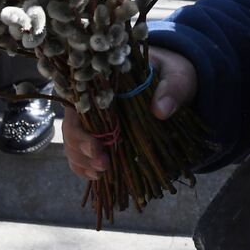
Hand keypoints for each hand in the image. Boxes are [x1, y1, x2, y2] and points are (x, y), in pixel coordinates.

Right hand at [62, 47, 197, 180]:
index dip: (80, 128)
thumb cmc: (172, 73)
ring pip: (74, 143)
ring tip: (101, 173)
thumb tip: (160, 110)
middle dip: (82, 149)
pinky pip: (83, 153)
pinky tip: (96, 176)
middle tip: (103, 164)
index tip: (95, 146)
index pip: (78, 104)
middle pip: (72, 127)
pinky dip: (85, 167)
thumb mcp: (177, 76)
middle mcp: (93, 101)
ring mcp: (96, 120)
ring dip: (82, 161)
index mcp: (105, 81)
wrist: (175, 83)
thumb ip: (171, 89)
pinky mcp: (104, 136)